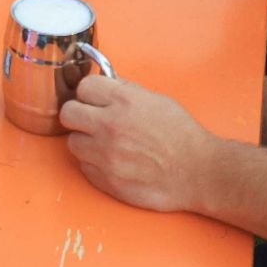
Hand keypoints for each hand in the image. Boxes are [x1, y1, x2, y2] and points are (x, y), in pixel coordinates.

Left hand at [62, 77, 217, 213]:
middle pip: (68, 113)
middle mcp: (109, 126)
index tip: (95, 100)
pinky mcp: (106, 180)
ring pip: (73, 142)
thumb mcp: (156, 100)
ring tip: (106, 144)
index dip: (90, 93)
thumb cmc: (183, 136)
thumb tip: (105, 88)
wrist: (198, 172)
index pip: (84, 87)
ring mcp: (105, 155)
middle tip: (91, 120)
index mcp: (123, 101)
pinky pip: (84, 166)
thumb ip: (125, 92)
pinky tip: (114, 161)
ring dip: (86, 142)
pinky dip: (94, 164)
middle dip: (79, 115)